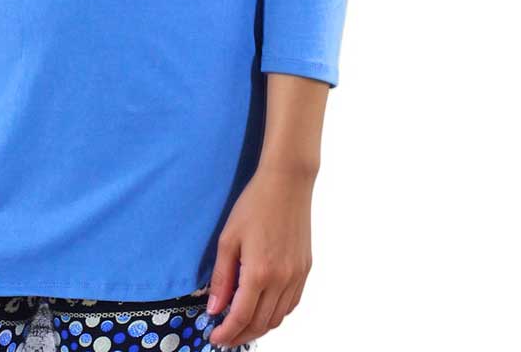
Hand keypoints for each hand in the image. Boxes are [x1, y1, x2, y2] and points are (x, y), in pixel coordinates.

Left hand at [205, 165, 315, 345]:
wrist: (287, 183)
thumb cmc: (255, 205)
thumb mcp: (229, 238)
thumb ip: (222, 277)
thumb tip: (215, 308)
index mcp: (259, 272)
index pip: (242, 316)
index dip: (227, 332)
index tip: (215, 338)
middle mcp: (282, 279)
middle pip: (261, 323)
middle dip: (241, 334)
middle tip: (225, 336)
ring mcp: (297, 276)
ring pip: (279, 317)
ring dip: (260, 327)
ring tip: (242, 326)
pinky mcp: (306, 269)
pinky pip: (292, 303)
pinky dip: (277, 313)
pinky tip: (265, 309)